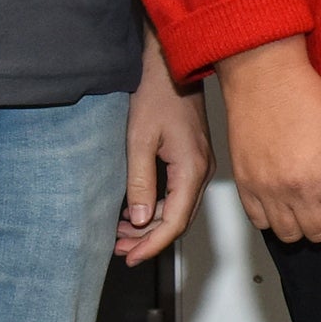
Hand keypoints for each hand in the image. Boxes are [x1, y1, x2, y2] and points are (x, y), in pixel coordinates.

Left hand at [117, 32, 212, 265]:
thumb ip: (139, 182)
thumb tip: (138, 219)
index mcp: (190, 169)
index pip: (173, 222)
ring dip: (151, 225)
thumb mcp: (139, 140)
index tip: (130, 257)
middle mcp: (201, 171)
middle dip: (149, 239)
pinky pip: (179, 194)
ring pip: (178, 209)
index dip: (151, 245)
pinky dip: (158, 208)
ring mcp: (200, 165)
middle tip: (119, 249)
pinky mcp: (193, 158)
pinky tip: (136, 210)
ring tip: (121, 234)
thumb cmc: (157, 94)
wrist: (173, 63)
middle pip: (178, 220)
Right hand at [216, 36, 320, 242]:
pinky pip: (259, 223)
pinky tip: (282, 199)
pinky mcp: (244, 185)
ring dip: (301, 224)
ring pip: (288, 235)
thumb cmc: (305, 97)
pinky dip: (272, 218)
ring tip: (305, 201)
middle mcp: (295, 189)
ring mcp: (266, 190)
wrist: (265, 78)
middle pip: (319, 234)